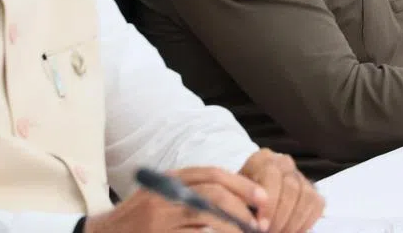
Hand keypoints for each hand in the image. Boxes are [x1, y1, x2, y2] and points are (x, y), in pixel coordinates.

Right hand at [84, 169, 260, 232]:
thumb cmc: (139, 218)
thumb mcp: (164, 196)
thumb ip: (193, 192)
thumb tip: (239, 199)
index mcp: (170, 179)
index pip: (212, 174)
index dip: (242, 185)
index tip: (263, 199)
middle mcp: (165, 194)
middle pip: (213, 194)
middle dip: (242, 208)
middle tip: (261, 224)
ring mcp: (159, 218)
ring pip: (206, 217)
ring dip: (232, 228)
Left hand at [240, 149, 323, 232]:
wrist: (249, 204)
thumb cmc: (240, 201)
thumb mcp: (235, 198)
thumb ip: (243, 202)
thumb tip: (254, 219)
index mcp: (262, 159)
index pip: (271, 175)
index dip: (269, 203)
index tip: (261, 226)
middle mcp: (283, 162)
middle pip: (291, 187)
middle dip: (281, 215)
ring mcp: (299, 175)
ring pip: (306, 196)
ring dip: (294, 221)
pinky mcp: (312, 189)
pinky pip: (317, 204)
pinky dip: (306, 222)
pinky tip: (293, 232)